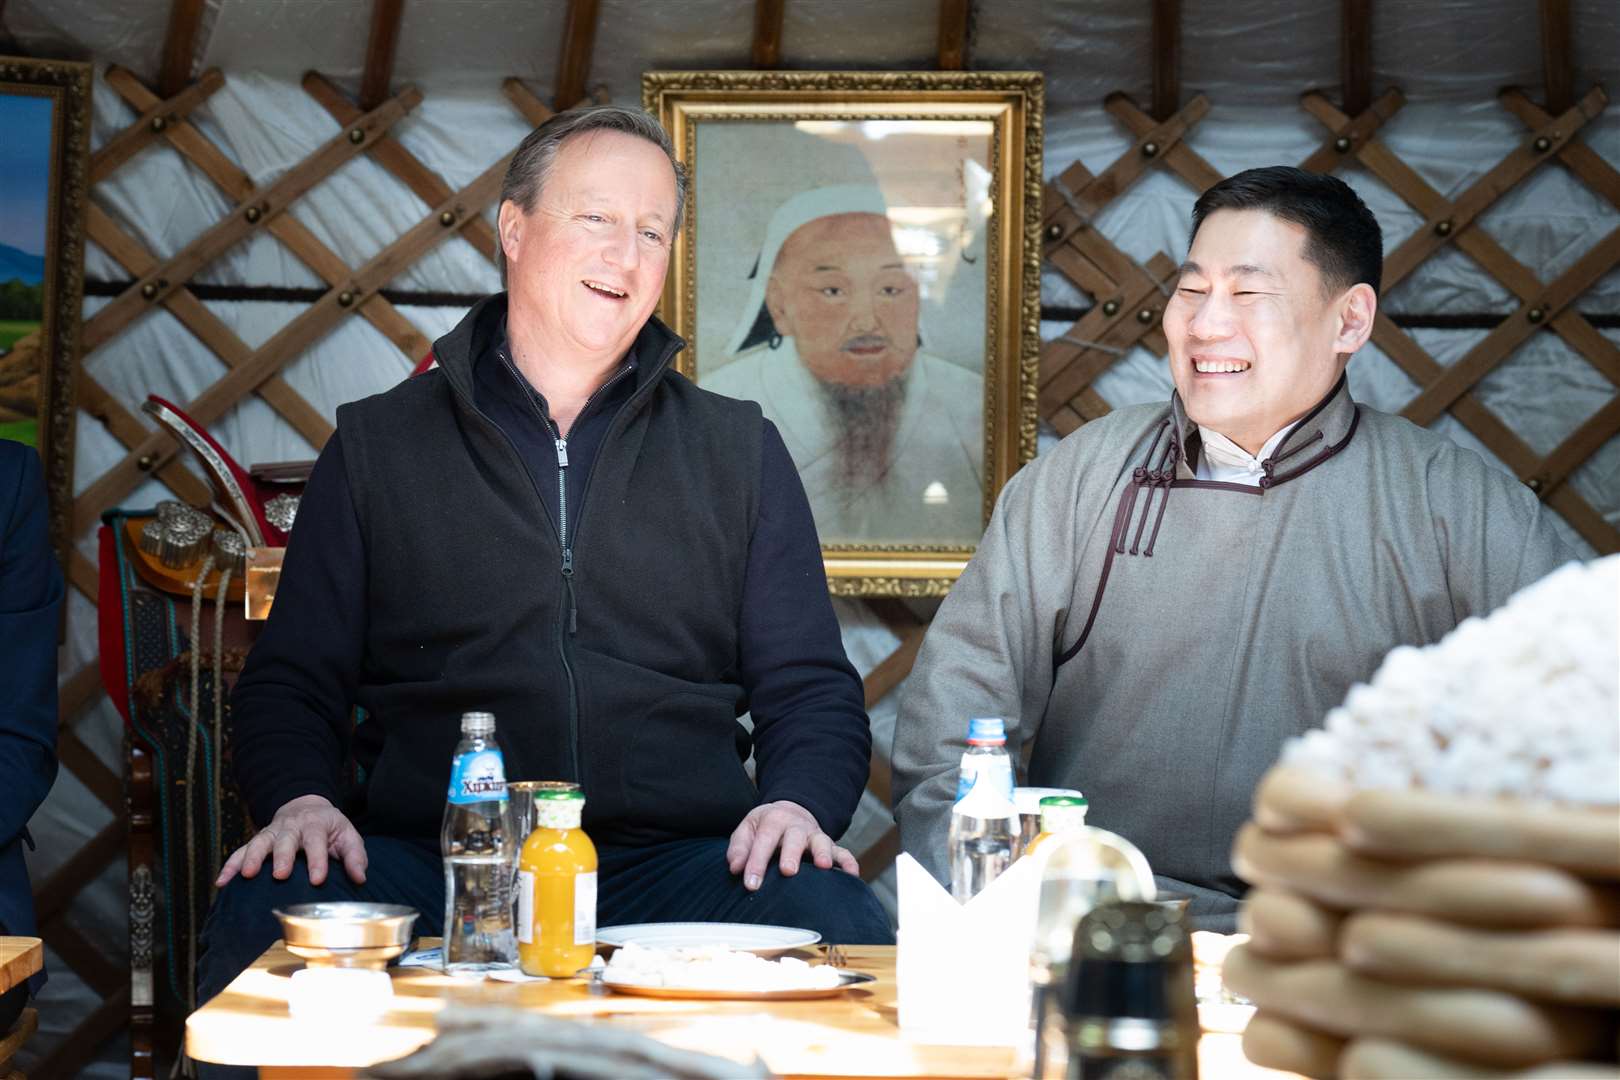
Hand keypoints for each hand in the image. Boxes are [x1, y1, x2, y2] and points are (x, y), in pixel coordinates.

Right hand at [215, 794, 368, 887]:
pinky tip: (221, 882)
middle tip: (280, 875)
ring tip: (246, 875)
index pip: (316, 842)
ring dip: (251, 858)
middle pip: (285, 840)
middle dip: (282, 857)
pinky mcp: (257, 841)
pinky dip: (229, 865)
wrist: (306, 807)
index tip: (317, 879)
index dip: (317, 861)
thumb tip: (360, 878)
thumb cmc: (329, 828)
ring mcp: (271, 833)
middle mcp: (291, 827)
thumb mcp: (348, 835)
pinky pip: (240, 851)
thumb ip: (354, 856)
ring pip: (259, 842)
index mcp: (315, 825)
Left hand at [726, 800, 858, 890]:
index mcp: (773, 820)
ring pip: (821, 841)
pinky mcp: (830, 845)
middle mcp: (796, 826)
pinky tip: (852, 875)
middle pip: (794, 838)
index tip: (751, 885)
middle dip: (792, 854)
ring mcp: (815, 835)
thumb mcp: (748, 828)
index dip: (756, 862)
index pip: (764, 840)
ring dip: (823, 853)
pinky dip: (848, 862)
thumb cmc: (765, 827)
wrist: (790, 812)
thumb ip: (739, 847)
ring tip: (823, 866)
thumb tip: (736, 867)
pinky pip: (842, 852)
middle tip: (788, 871)